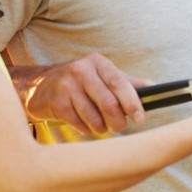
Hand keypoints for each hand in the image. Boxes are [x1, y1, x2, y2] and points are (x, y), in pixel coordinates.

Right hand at [11, 53, 148, 134]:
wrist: (38, 86)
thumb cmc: (79, 82)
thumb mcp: (102, 76)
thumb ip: (126, 82)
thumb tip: (153, 88)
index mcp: (98, 62)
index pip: (120, 83)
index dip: (132, 102)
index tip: (140, 118)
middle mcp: (81, 70)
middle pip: (108, 103)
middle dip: (118, 120)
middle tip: (120, 128)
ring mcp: (66, 86)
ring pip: (94, 117)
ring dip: (102, 127)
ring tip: (102, 126)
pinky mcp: (56, 103)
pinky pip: (79, 123)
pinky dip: (86, 129)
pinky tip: (85, 125)